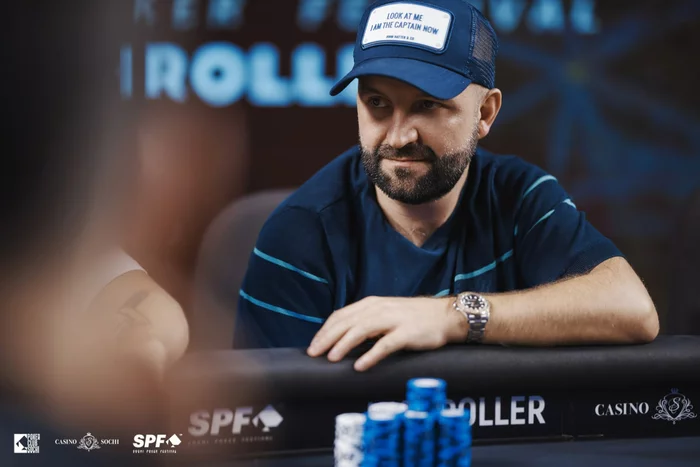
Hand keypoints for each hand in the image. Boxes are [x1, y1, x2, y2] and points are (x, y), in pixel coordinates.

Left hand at [307, 296, 465, 370]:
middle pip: (347, 322)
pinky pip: (386, 344)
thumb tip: (342, 338)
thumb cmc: (414, 318)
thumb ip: (367, 321)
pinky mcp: (407, 333)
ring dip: (344, 344)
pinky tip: (360, 366)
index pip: (341, 315)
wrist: (446, 315)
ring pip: (362, 330)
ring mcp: (394, 320)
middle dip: (328, 338)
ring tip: (331, 358)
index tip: (313, 345)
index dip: (325, 330)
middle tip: (314, 354)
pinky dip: (371, 355)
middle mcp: (380, 309)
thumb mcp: (387, 313)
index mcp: (372, 304)